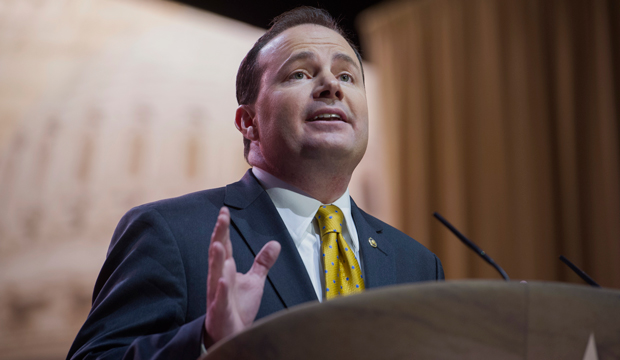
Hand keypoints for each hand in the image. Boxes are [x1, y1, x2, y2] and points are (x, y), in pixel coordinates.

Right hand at [204, 206, 280, 347]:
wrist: (231, 333)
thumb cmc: (238, 307)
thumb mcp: (254, 281)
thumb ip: (262, 262)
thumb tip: (275, 244)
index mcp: (226, 269)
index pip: (224, 244)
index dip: (224, 228)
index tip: (224, 211)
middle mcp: (219, 278)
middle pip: (217, 253)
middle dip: (219, 235)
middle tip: (221, 218)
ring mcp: (217, 294)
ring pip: (214, 273)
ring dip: (216, 258)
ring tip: (219, 243)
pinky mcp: (220, 310)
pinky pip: (219, 299)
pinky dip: (220, 289)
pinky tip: (222, 279)